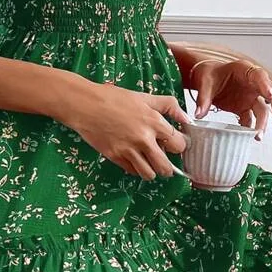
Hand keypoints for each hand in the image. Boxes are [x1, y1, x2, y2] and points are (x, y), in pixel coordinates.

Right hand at [62, 80, 191, 179]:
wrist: (85, 105)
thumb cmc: (113, 98)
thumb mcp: (144, 97)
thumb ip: (168, 106)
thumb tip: (186, 118)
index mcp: (154, 122)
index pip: (179, 145)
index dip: (179, 146)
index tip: (175, 145)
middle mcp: (144, 139)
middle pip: (166, 167)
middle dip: (168, 167)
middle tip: (164, 160)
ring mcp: (129, 150)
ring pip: (149, 174)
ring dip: (151, 171)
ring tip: (149, 163)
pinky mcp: (115, 157)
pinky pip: (132, 171)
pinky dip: (136, 169)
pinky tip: (134, 159)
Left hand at [189, 58, 271, 137]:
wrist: (205, 78)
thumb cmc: (209, 73)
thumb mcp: (204, 82)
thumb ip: (203, 97)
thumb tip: (199, 113)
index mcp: (244, 70)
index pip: (259, 75)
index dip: (265, 85)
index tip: (269, 95)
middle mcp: (252, 84)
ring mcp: (250, 97)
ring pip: (264, 109)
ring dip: (264, 122)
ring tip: (259, 135)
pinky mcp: (245, 108)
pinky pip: (252, 119)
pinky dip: (251, 128)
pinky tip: (249, 137)